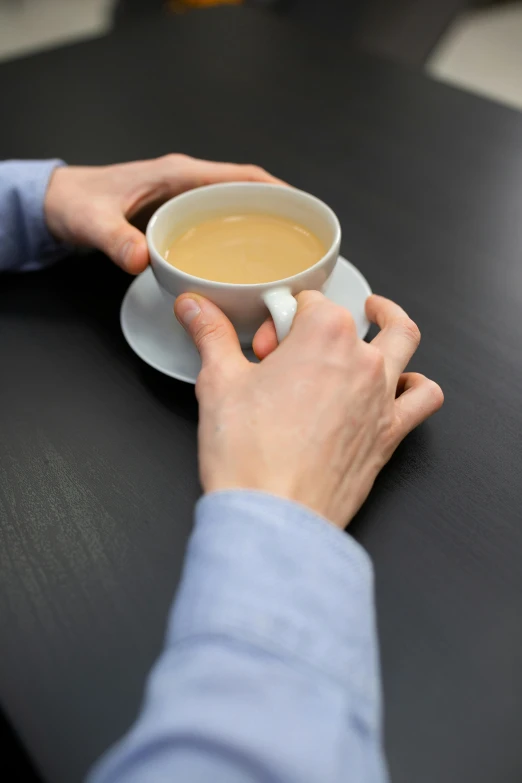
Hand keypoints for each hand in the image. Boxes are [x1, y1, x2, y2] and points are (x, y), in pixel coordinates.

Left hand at [44, 155, 282, 273]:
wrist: (61, 205)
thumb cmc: (78, 202)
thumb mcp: (93, 221)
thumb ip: (115, 240)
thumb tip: (141, 260)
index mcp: (178, 175)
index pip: (240, 176)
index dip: (275, 190)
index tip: (301, 207)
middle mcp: (188, 185)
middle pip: (248, 193)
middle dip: (280, 211)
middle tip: (305, 239)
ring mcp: (187, 201)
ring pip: (237, 210)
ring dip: (263, 227)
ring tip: (288, 254)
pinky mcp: (182, 218)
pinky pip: (221, 225)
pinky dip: (240, 239)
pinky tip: (248, 263)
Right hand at [174, 292, 442, 528]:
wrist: (273, 515)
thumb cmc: (249, 456)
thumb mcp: (219, 381)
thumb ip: (210, 334)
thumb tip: (195, 307)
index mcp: (324, 335)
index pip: (305, 303)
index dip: (277, 320)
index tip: (260, 345)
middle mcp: (361, 360)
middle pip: (347, 319)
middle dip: (316, 325)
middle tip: (284, 353)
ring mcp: (381, 396)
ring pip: (403, 340)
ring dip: (388, 325)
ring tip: (373, 321)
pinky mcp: (390, 432)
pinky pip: (423, 397)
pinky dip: (416, 385)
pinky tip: (399, 385)